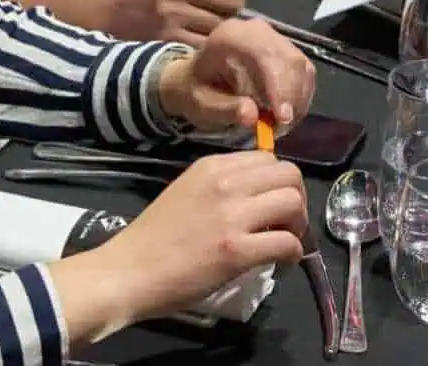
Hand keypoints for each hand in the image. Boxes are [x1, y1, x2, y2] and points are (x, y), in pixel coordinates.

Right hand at [52, 152, 308, 335]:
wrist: (130, 270)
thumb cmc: (154, 237)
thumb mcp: (187, 191)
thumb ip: (220, 186)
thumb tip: (256, 196)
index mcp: (211, 166)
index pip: (268, 158)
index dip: (278, 183)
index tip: (271, 205)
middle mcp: (225, 182)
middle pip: (289, 174)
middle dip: (296, 199)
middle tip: (285, 223)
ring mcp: (231, 215)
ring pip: (293, 202)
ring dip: (297, 225)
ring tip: (282, 242)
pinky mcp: (236, 250)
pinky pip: (287, 243)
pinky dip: (292, 255)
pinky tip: (278, 264)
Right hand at [105, 0, 270, 46]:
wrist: (110, 6)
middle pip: (235, 0)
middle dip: (232, 1)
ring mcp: (171, 16)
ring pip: (225, 24)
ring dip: (222, 22)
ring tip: (202, 15)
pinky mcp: (170, 41)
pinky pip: (211, 43)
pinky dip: (210, 40)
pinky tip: (196, 32)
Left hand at [159, 18, 317, 132]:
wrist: (197, 78)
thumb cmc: (197, 89)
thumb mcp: (201, 104)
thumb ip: (225, 110)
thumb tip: (252, 116)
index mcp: (229, 36)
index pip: (263, 54)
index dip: (278, 85)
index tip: (282, 118)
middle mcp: (255, 29)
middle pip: (289, 59)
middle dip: (291, 97)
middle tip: (281, 129)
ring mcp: (274, 37)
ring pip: (301, 66)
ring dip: (297, 100)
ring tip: (280, 125)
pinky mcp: (287, 50)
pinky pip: (304, 72)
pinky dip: (300, 97)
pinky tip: (286, 114)